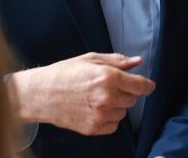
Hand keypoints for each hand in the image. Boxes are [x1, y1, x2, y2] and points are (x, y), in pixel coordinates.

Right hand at [7, 52, 154, 135]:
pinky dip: (108, 118)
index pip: (141, 86)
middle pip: (132, 99)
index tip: (148, 85)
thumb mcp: (90, 59)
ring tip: (96, 97)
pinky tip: (94, 109)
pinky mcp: (93, 128)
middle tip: (107, 86)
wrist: (40, 94)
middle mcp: (107, 98)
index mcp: (108, 77)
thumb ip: (117, 61)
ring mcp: (100, 115)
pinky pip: (113, 125)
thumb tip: (137, 61)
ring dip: (116, 105)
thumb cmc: (64, 73)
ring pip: (123, 112)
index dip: (147, 85)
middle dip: (125, 92)